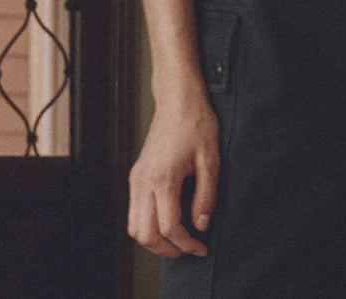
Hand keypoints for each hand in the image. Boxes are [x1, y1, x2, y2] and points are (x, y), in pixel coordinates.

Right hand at [127, 88, 219, 257]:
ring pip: (134, 226)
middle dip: (167, 249)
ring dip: (154, 240)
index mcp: (163, 178)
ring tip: (177, 239)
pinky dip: (147, 224)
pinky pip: (134, 211)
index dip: (187, 244)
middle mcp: (144, 181)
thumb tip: (201, 224)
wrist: (178, 98)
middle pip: (145, 234)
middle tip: (188, 249)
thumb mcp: (211, 158)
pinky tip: (166, 221)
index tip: (202, 247)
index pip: (170, 227)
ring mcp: (136, 178)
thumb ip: (206, 195)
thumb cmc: (195, 122)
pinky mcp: (136, 174)